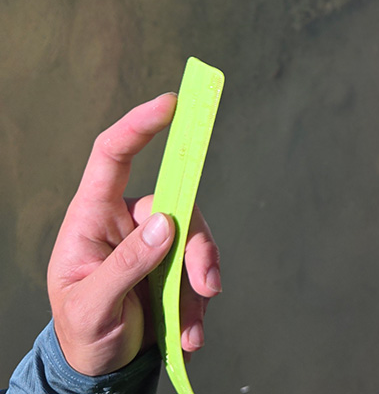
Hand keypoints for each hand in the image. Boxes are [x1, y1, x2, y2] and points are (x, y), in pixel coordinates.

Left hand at [47, 93, 221, 375]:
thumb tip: (165, 223)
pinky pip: (201, 268)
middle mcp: (127, 220)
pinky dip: (201, 303)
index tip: (170, 104)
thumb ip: (124, 265)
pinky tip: (189, 336)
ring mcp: (154, 241)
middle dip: (196, 246)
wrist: (101, 366)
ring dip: (200, 282)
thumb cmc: (81, 331)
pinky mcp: (175, 263)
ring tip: (190, 329)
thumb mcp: (90, 306)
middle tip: (206, 286)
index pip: (112, 156)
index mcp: (91, 218)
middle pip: (175, 204)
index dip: (140, 126)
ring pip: (195, 237)